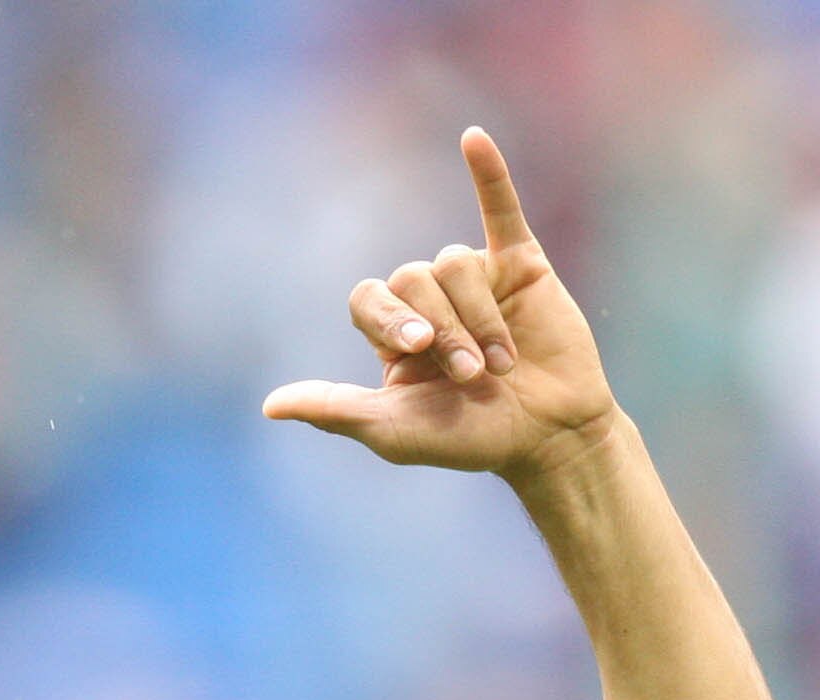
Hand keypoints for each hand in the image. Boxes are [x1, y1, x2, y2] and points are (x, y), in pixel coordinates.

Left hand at [262, 128, 616, 482]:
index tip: (419, 348)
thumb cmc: (472, 440)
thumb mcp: (393, 431)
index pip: (368, 298)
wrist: (550, 437)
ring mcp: (474, 278)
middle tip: (471, 375)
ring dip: (478, 317)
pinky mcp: (520, 263)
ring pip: (456, 264)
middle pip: (412, 279)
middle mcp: (429, 300)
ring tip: (502, 364)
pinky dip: (489, 173)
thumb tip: (269, 407)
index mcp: (393, 335)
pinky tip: (473, 138)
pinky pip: (499, 208)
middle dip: (445, 330)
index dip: (389, 318)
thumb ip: (334, 409)